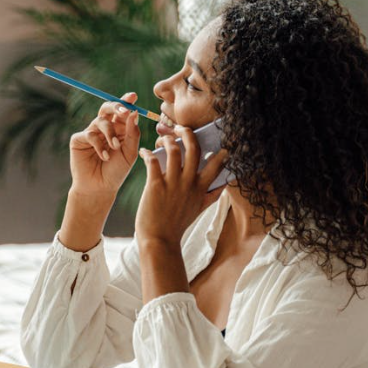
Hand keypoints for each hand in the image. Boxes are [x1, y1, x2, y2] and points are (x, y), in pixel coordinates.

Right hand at [68, 92, 141, 198]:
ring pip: (101, 120)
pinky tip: (104, 156)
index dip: (126, 101)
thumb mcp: (130, 152)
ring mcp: (91, 132)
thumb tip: (134, 112)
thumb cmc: (116, 171)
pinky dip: (99, 144)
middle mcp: (104, 128)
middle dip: (117, 106)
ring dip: (110, 133)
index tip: (133, 97)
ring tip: (115, 148)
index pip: (122, 110)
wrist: (100, 188)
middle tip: (124, 111)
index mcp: (119, 128)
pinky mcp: (79, 139)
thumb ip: (132, 133)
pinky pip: (90, 134)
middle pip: (108, 107)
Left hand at [135, 126, 227, 248]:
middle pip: (193, 149)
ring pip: (174, 150)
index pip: (216, 165)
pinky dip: (148, 153)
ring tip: (162, 138)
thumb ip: (211, 196)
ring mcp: (173, 183)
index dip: (219, 152)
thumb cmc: (177, 225)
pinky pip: (153, 161)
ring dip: (167, 140)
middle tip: (182, 127)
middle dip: (188, 133)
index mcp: (200, 188)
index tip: (221, 144)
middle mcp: (189, 183)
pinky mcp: (156, 185)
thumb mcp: (199, 210)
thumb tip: (223, 187)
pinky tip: (144, 152)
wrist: (159, 240)